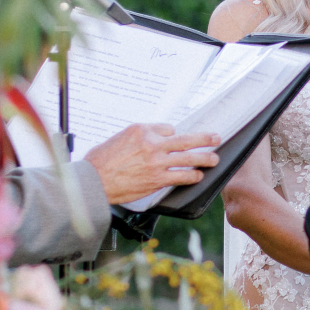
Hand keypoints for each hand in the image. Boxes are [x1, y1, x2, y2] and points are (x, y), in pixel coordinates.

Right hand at [83, 125, 219, 203]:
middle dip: (204, 139)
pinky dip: (192, 176)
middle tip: (216, 138)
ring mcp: (156, 162)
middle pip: (185, 139)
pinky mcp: (157, 179)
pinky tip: (197, 176)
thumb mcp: (119, 138)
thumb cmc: (101, 161)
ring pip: (188, 158)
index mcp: (141, 130)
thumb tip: (153, 138)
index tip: (177, 139)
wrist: (93, 181)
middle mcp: (151, 143)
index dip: (173, 135)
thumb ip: (139, 137)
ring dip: (204, 158)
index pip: (168, 128)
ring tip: (214, 159)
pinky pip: (180, 176)